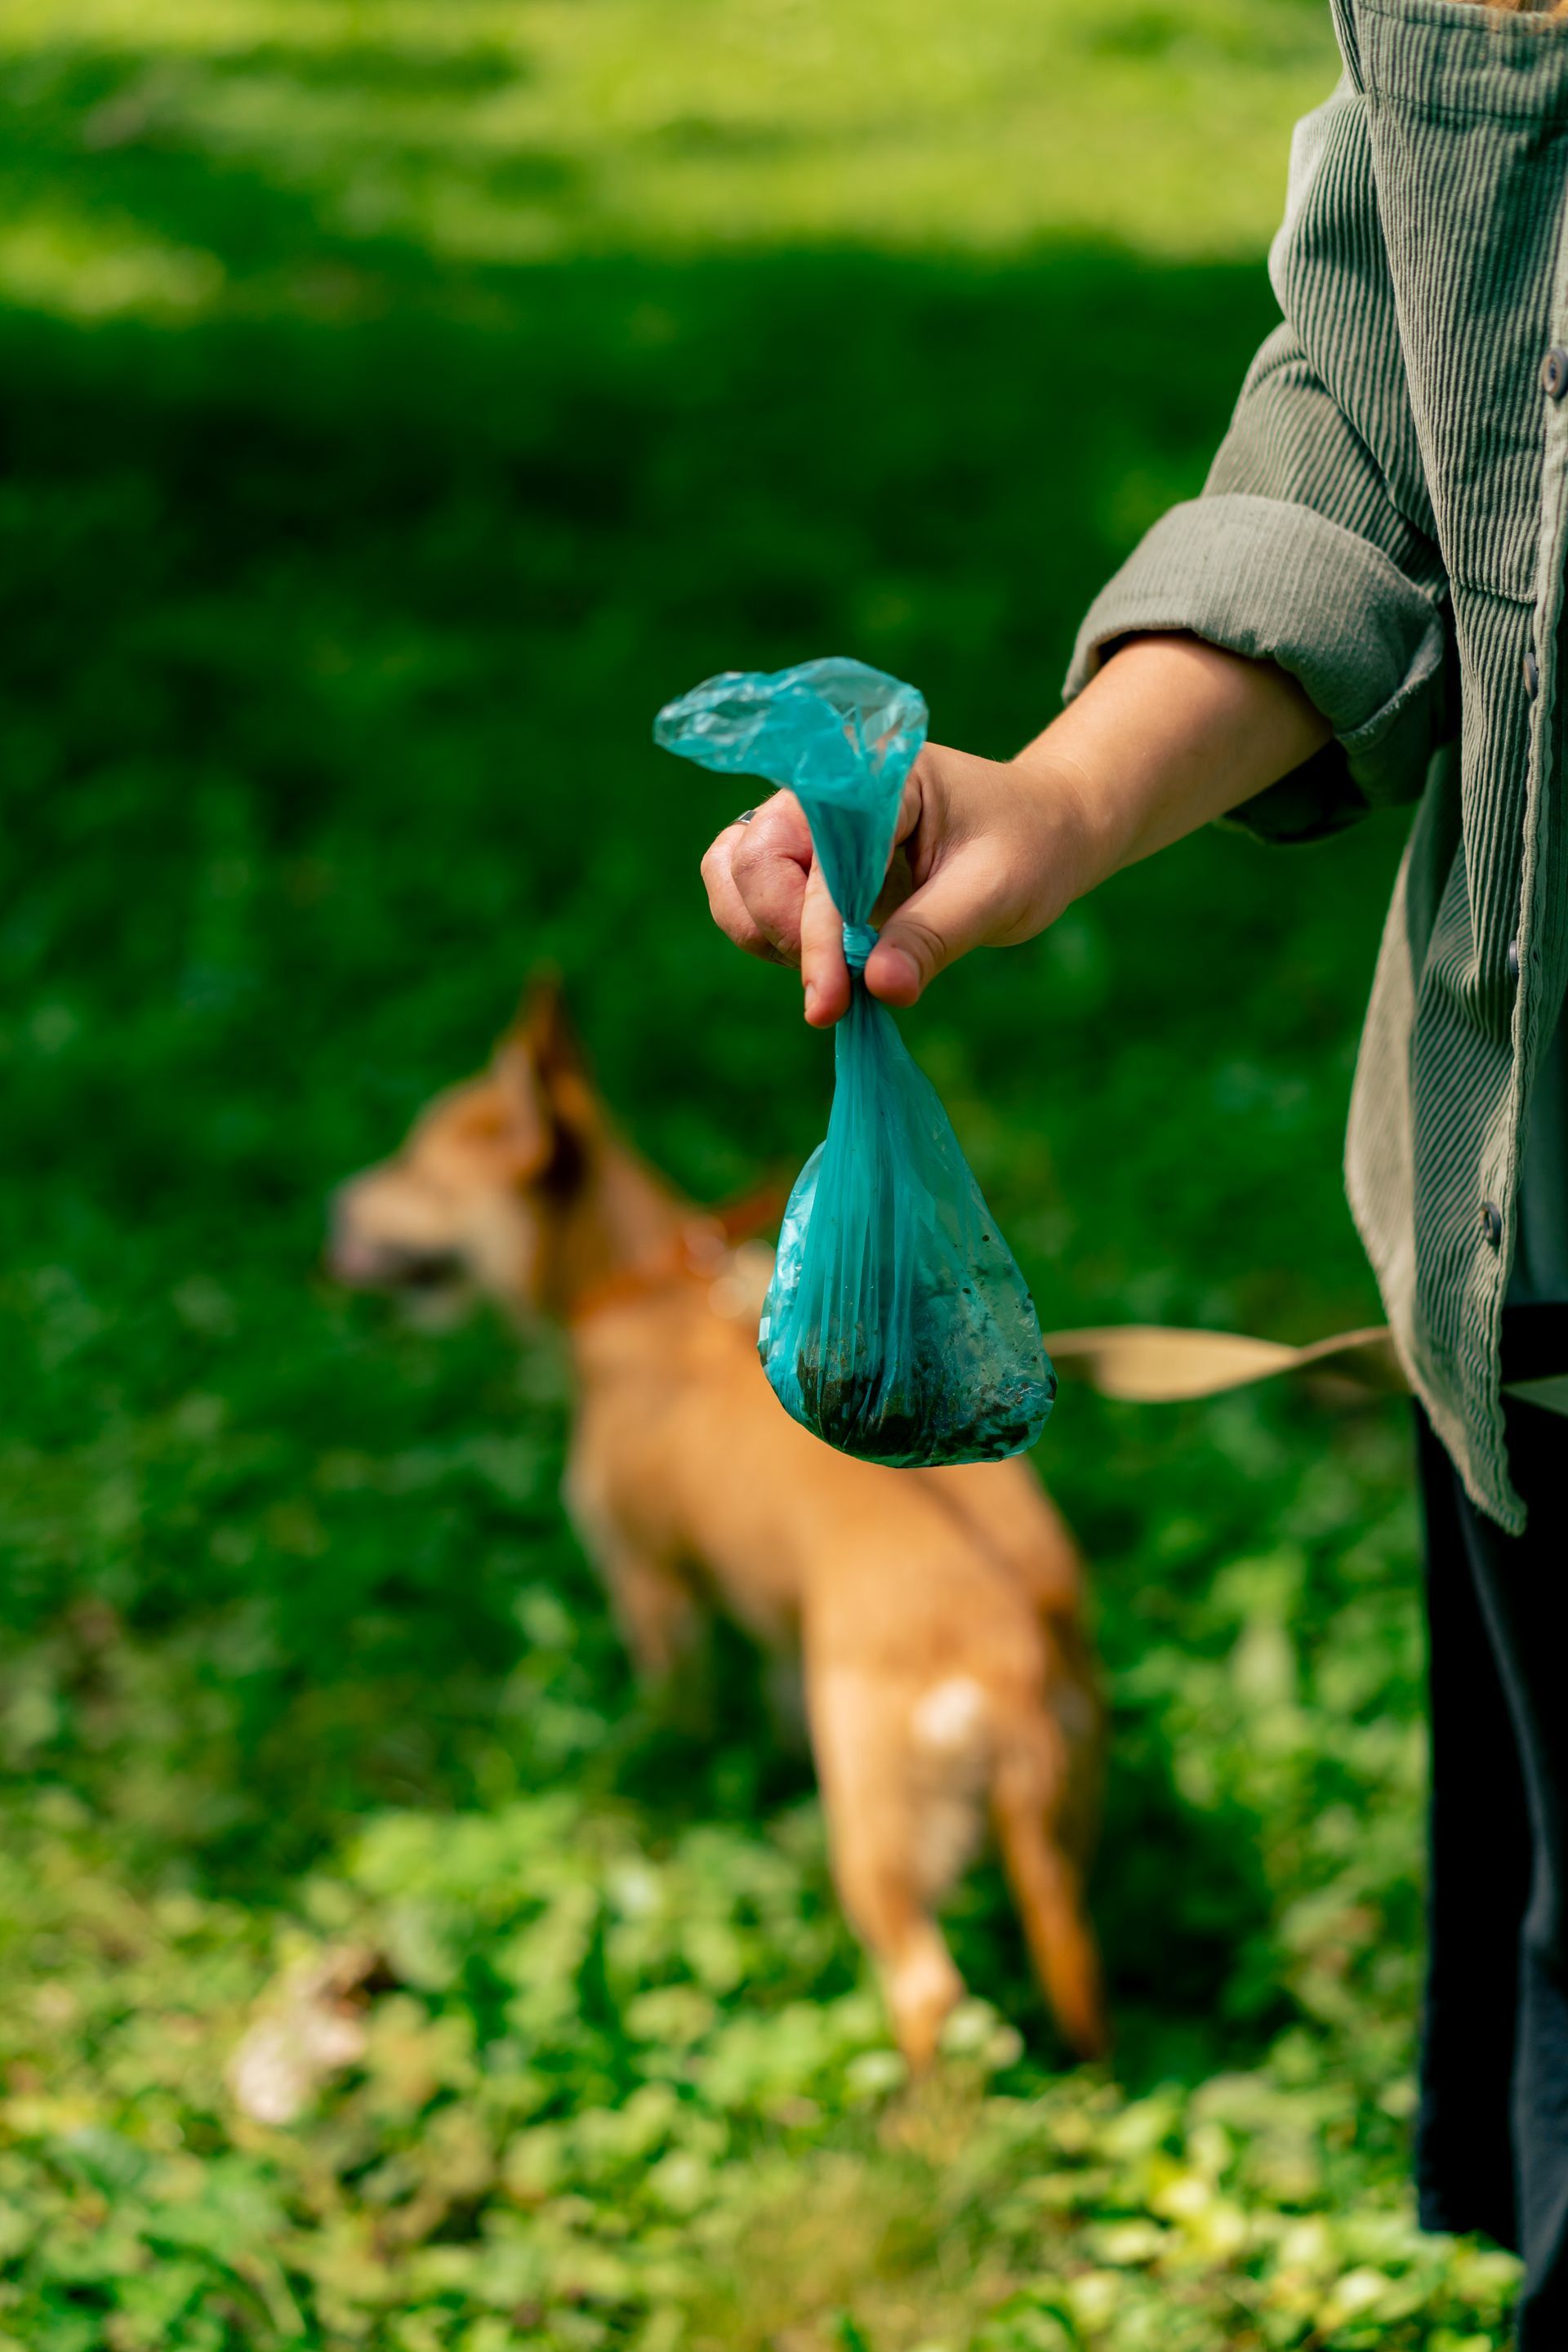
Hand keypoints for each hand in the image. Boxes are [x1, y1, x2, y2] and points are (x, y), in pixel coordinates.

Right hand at [698, 636, 1331, 1026]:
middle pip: (739, 860)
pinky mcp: (811, 863)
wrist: (1060, 829)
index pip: (799, 846)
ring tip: (832, 976)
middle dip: (769, 927)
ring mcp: (810, 824)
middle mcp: (825, 787)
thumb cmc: (1044, 844)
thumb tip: (877, 989)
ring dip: (763, 935)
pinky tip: (832, 966)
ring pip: (733, 882)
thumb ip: (938, 933)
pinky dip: (773, 938)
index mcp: (868, 768)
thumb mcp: (1006, 890)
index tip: (834, 1002)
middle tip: (829, 989)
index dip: (807, 928)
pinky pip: (754, 901)